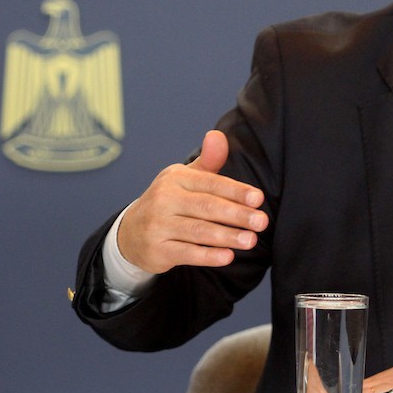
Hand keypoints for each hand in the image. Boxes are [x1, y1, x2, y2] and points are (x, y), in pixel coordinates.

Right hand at [116, 130, 267, 273]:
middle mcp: (164, 199)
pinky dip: (208, 256)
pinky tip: (228, 257)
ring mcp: (158, 226)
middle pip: (206, 207)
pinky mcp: (157, 251)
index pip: (210, 183)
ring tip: (251, 240)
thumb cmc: (171, 201)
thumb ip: (208, 161)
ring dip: (227, 236)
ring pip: (198, 231)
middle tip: (262, 222)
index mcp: (176, 178)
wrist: (130, 232)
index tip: (258, 199)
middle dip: (237, 215)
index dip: (236, 191)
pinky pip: (186, 254)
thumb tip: (218, 135)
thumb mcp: (186, 178)